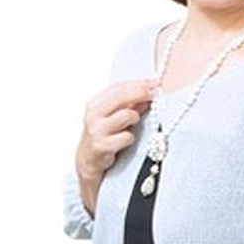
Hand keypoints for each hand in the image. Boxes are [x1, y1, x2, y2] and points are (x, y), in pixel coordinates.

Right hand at [75, 78, 156, 215]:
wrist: (87, 161)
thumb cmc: (103, 135)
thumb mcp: (114, 116)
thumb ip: (131, 104)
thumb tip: (150, 91)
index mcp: (96, 103)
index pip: (120, 86)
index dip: (140, 83)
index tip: (156, 82)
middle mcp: (94, 114)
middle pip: (123, 95)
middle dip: (142, 92)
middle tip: (156, 93)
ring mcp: (96, 130)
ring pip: (127, 115)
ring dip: (134, 119)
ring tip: (131, 124)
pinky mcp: (101, 146)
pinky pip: (126, 136)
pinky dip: (130, 138)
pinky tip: (126, 140)